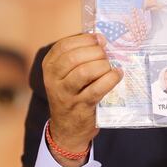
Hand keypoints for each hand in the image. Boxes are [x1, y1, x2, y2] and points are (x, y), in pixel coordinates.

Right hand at [42, 33, 121, 166]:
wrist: (67, 128)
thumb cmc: (73, 93)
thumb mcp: (67, 74)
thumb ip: (79, 56)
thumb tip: (101, 38)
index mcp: (49, 67)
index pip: (64, 46)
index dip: (84, 40)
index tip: (99, 40)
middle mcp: (53, 80)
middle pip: (73, 57)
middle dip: (95, 52)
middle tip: (106, 55)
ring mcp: (65, 94)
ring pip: (84, 72)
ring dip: (102, 66)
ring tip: (110, 66)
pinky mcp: (81, 106)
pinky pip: (97, 89)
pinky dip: (111, 79)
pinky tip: (117, 75)